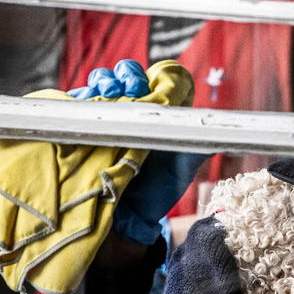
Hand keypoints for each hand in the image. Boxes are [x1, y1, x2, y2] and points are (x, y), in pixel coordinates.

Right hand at [68, 60, 209, 244]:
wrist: (129, 218)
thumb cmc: (160, 190)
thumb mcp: (182, 169)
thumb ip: (196, 150)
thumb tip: (217, 137)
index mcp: (157, 113)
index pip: (154, 78)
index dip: (153, 75)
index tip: (152, 83)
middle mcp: (131, 110)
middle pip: (124, 75)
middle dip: (126, 74)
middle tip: (132, 88)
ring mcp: (106, 117)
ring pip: (99, 84)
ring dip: (104, 82)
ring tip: (111, 93)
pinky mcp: (82, 129)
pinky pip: (76, 105)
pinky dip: (80, 98)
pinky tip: (86, 102)